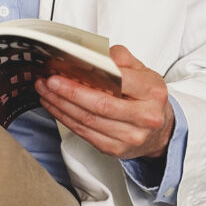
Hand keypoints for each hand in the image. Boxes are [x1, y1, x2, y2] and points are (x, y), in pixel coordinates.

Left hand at [35, 44, 173, 159]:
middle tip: (49, 81)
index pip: (120, 81)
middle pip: (100, 105)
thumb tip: (94, 55)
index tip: (67, 70)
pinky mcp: (115, 149)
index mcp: (153, 92)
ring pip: (88, 121)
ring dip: (61, 105)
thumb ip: (121, 59)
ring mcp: (130, 137)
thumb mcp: (142, 71)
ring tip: (46, 91)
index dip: (91, 77)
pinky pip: (84, 133)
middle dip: (70, 92)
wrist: (159, 131)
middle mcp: (145, 117)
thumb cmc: (147, 98)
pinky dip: (65, 118)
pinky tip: (54, 106)